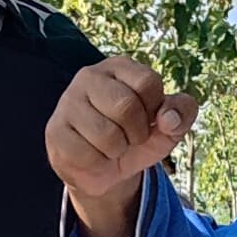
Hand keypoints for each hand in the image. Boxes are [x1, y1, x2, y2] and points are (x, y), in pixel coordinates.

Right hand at [50, 56, 197, 236]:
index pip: (148, 82)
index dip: (155, 110)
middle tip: (129, 138)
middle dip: (136, 133)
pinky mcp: (55, 130)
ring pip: (106, 134)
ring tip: (111, 147)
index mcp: (120, 67)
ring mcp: (68, 102)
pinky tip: (93, 156)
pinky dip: (98, 163)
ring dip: (117, 151)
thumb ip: (182, 113)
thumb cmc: (136, 137)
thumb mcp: (168, 126)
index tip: (148, 119)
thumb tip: (169, 118)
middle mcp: (90, 76)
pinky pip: (86, 154)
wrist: (104, 170)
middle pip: (125, 106)